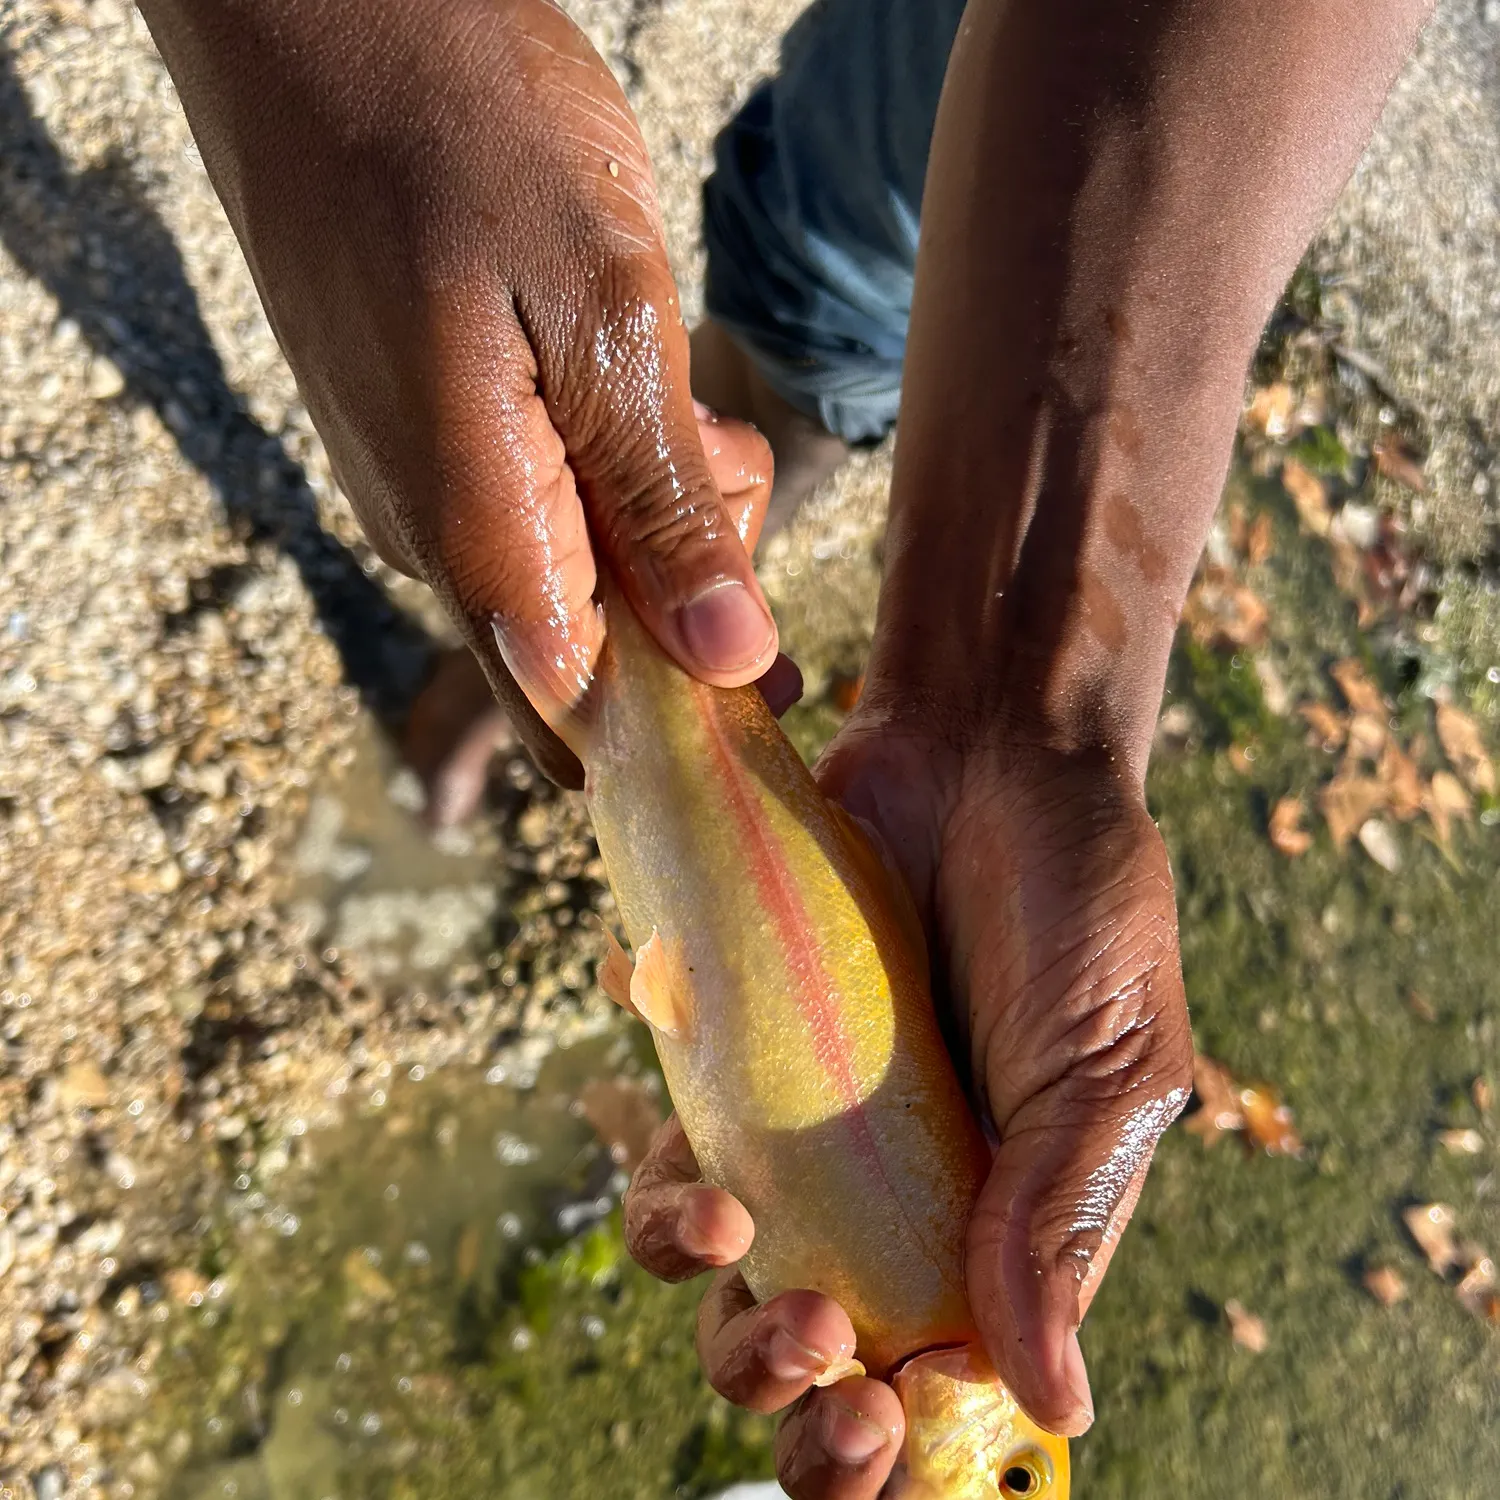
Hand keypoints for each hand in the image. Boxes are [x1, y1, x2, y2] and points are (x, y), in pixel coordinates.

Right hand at [140, 0, 777, 784]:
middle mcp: (440, 539)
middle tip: (724, 461)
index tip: (769, 668)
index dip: (684, 721)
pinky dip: (613, 467)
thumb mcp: (609, 319)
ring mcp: (428, 488)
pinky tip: (633, 383)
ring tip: (682, 401)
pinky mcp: (431, 437)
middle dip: (687, 589)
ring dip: (656, 516)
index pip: (583, 720)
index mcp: (480, 535)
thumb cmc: (462, 136)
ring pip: (576, 570)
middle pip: (596, 652)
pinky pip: (541, 503)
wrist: (322, 16)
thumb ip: (663, 503)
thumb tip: (729, 660)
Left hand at [625, 711, 1192, 1499]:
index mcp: (1002, 1234)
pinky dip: (665, 1183)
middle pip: (813, 1365)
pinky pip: (677, 1152)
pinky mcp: (743, 1059)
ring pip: (723, 1281)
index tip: (881, 1425)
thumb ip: (1066, 1223)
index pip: (939, 1396)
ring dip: (712, 1306)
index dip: (894, 1451)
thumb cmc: (1079, 908)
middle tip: (817, 1353)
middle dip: (792, 1402)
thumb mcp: (1107, 1069)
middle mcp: (896, 1204)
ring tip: (736, 1240)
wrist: (992, 755)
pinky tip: (695, 1158)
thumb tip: (1051, 1401)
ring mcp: (811, 1137)